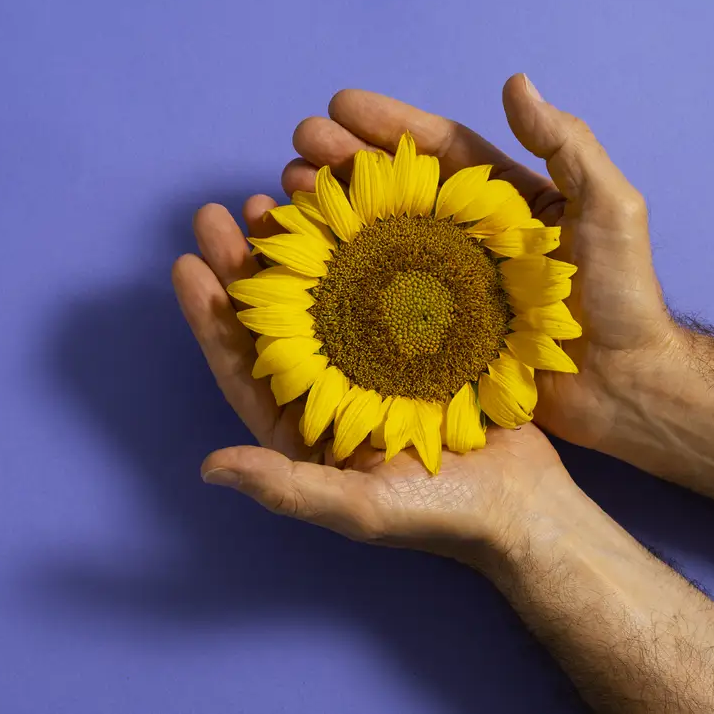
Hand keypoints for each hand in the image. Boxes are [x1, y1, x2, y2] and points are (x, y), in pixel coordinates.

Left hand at [172, 173, 571, 560]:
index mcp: (300, 427)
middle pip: (270, 320)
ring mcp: (370, 362)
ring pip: (318, 293)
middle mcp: (326, 390)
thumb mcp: (357, 508)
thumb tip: (208, 467)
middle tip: (218, 213)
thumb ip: (284, 486)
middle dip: (242, 266)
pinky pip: (375, 285)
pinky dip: (355, 248)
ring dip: (291, 248)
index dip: (210, 315)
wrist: (527, 506)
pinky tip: (344, 213)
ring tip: (271, 197)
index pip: (241, 364)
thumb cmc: (440, 518)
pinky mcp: (415, 339)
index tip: (186, 261)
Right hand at [279, 76, 677, 451]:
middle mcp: (469, 234)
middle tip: (296, 147)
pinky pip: (380, 296)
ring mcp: (447, 283)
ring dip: (331, 212)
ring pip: (377, 236)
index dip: (388, 125)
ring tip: (285, 194)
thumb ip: (567, 143)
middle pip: (394, 187)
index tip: (339, 107)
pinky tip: (305, 261)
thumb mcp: (609, 206)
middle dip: (342, 162)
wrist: (624, 388)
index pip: (438, 149)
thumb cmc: (623, 296)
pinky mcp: (435, 329)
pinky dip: (341, 275)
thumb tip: (516, 82)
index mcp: (505, 198)